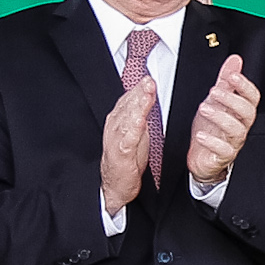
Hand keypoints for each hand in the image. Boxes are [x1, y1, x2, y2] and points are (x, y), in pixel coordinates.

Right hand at [99, 72, 155, 212]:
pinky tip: (139, 120)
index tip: (149, 79)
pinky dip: (132, 129)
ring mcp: (117, 141)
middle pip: (128, 107)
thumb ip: (140, 115)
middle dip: (139, 93)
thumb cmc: (127, 159)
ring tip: (146, 95)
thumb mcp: (136, 133)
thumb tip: (147, 96)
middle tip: (149, 81)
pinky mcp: (121, 155)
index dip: (138, 89)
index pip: (128, 101)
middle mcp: (115, 128)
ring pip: (127, 119)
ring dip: (137, 106)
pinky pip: (127, 140)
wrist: (115, 185)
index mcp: (119, 121)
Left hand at [184, 53, 257, 187]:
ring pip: (236, 130)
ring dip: (220, 117)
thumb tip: (235, 59)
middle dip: (232, 100)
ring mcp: (233, 142)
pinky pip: (223, 150)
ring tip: (203, 108)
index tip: (232, 76)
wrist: (202, 157)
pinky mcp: (223, 157)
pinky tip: (200, 134)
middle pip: (247, 113)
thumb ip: (226, 81)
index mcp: (240, 112)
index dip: (245, 86)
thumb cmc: (211, 128)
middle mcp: (240, 126)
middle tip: (214, 91)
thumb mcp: (215, 101)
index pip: (252, 98)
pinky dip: (212, 142)